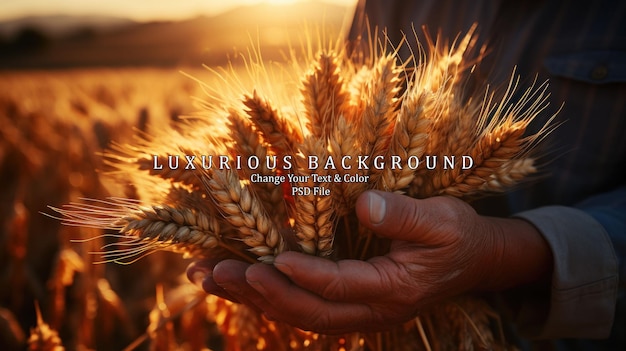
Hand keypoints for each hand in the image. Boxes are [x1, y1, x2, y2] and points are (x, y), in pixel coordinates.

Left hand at [187, 190, 551, 333]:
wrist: (472, 261)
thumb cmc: (457, 236)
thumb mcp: (442, 220)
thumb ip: (404, 216)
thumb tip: (363, 203)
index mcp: (393, 290)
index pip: (340, 286)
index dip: (304, 276)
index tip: (269, 259)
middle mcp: (369, 311)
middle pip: (307, 312)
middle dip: (259, 292)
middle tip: (216, 271)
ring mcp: (356, 313)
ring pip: (297, 314)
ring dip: (251, 296)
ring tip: (207, 276)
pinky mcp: (347, 305)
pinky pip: (301, 307)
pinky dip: (266, 295)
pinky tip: (237, 280)